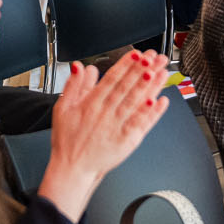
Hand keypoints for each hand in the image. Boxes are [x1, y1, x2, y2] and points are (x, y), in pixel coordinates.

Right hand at [35, 50, 169, 219]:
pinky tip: (160, 101)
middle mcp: (106, 113)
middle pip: (127, 87)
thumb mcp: (62, 108)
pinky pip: (141, 124)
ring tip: (161, 72)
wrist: (73, 168)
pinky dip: (151, 113)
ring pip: (137, 102)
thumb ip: (73, 86)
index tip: (137, 54)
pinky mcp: (127, 141)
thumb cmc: (68, 140)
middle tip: (154, 58)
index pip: (112, 79)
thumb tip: (80, 67)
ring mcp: (118, 127)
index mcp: (91, 103)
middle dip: (142, 70)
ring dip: (150, 86)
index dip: (126, 65)